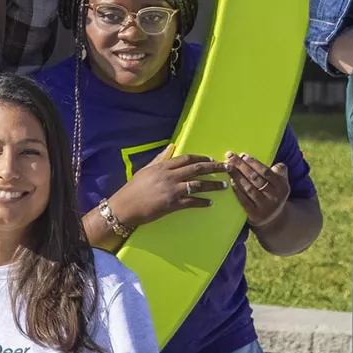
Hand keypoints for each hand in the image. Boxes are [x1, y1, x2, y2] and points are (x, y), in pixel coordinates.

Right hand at [112, 145, 228, 227]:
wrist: (124, 207)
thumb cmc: (133, 189)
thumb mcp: (146, 170)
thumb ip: (160, 158)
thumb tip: (172, 146)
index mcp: (163, 166)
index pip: (187, 158)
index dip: (202, 157)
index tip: (212, 158)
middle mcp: (169, 176)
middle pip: (197, 168)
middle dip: (214, 167)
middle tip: (227, 168)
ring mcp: (171, 190)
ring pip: (198, 184)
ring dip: (213, 185)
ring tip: (224, 186)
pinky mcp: (172, 204)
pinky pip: (192, 202)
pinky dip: (202, 202)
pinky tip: (210, 203)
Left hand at [222, 152, 290, 228]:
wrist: (275, 220)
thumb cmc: (274, 195)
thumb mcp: (281, 184)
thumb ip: (279, 172)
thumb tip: (274, 164)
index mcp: (282, 187)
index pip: (266, 172)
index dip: (254, 163)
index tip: (243, 155)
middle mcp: (275, 197)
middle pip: (256, 178)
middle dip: (242, 166)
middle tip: (230, 157)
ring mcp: (265, 207)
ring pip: (249, 188)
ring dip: (237, 176)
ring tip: (229, 167)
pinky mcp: (255, 215)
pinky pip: (244, 200)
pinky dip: (237, 190)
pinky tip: (231, 182)